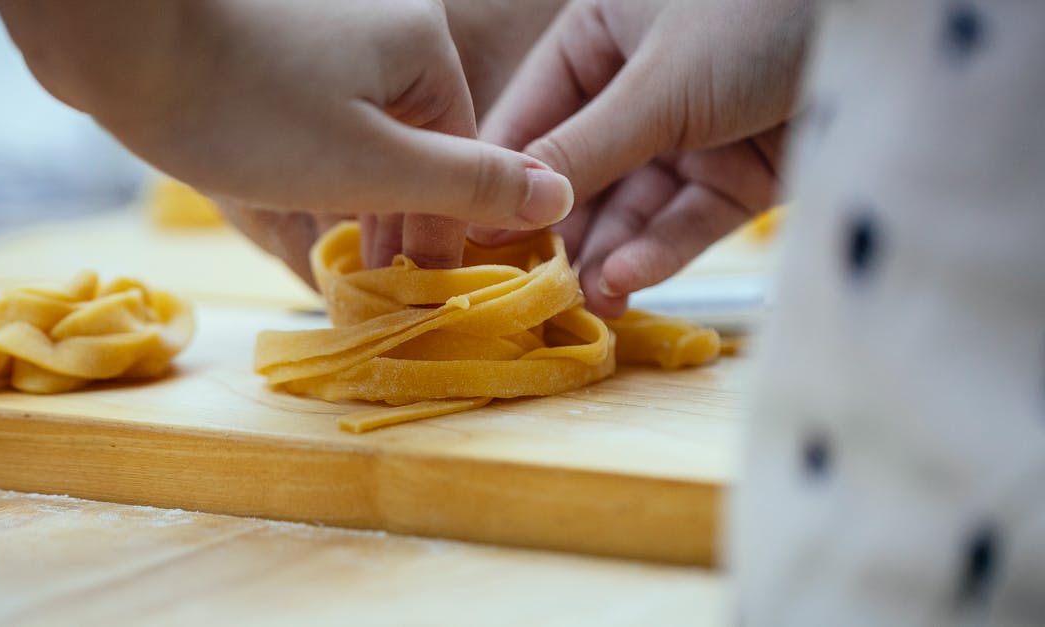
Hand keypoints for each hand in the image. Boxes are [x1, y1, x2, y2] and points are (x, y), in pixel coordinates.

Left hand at [223, 0, 569, 284]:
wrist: (117, 36)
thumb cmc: (246, 107)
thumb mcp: (370, 164)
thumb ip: (466, 185)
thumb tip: (556, 197)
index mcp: (424, 49)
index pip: (460, 158)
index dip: (440, 231)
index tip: (413, 288)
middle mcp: (385, 29)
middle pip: (414, 144)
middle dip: (394, 217)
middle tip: (367, 282)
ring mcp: (326, 32)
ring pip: (363, 132)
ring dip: (353, 196)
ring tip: (328, 252)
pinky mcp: (274, 43)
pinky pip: (316, 114)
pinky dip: (313, 163)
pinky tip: (290, 197)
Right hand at [478, 0, 809, 316]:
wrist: (889, 24)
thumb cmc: (757, 13)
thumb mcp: (657, 84)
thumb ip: (582, 148)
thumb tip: (507, 207)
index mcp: (599, 37)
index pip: (533, 118)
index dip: (503, 181)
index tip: (470, 240)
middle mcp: (638, 87)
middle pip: (581, 173)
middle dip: (559, 231)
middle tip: (529, 290)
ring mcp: (691, 133)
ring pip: (633, 207)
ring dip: (607, 254)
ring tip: (581, 300)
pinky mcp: (740, 174)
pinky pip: (687, 220)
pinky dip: (658, 252)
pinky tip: (624, 282)